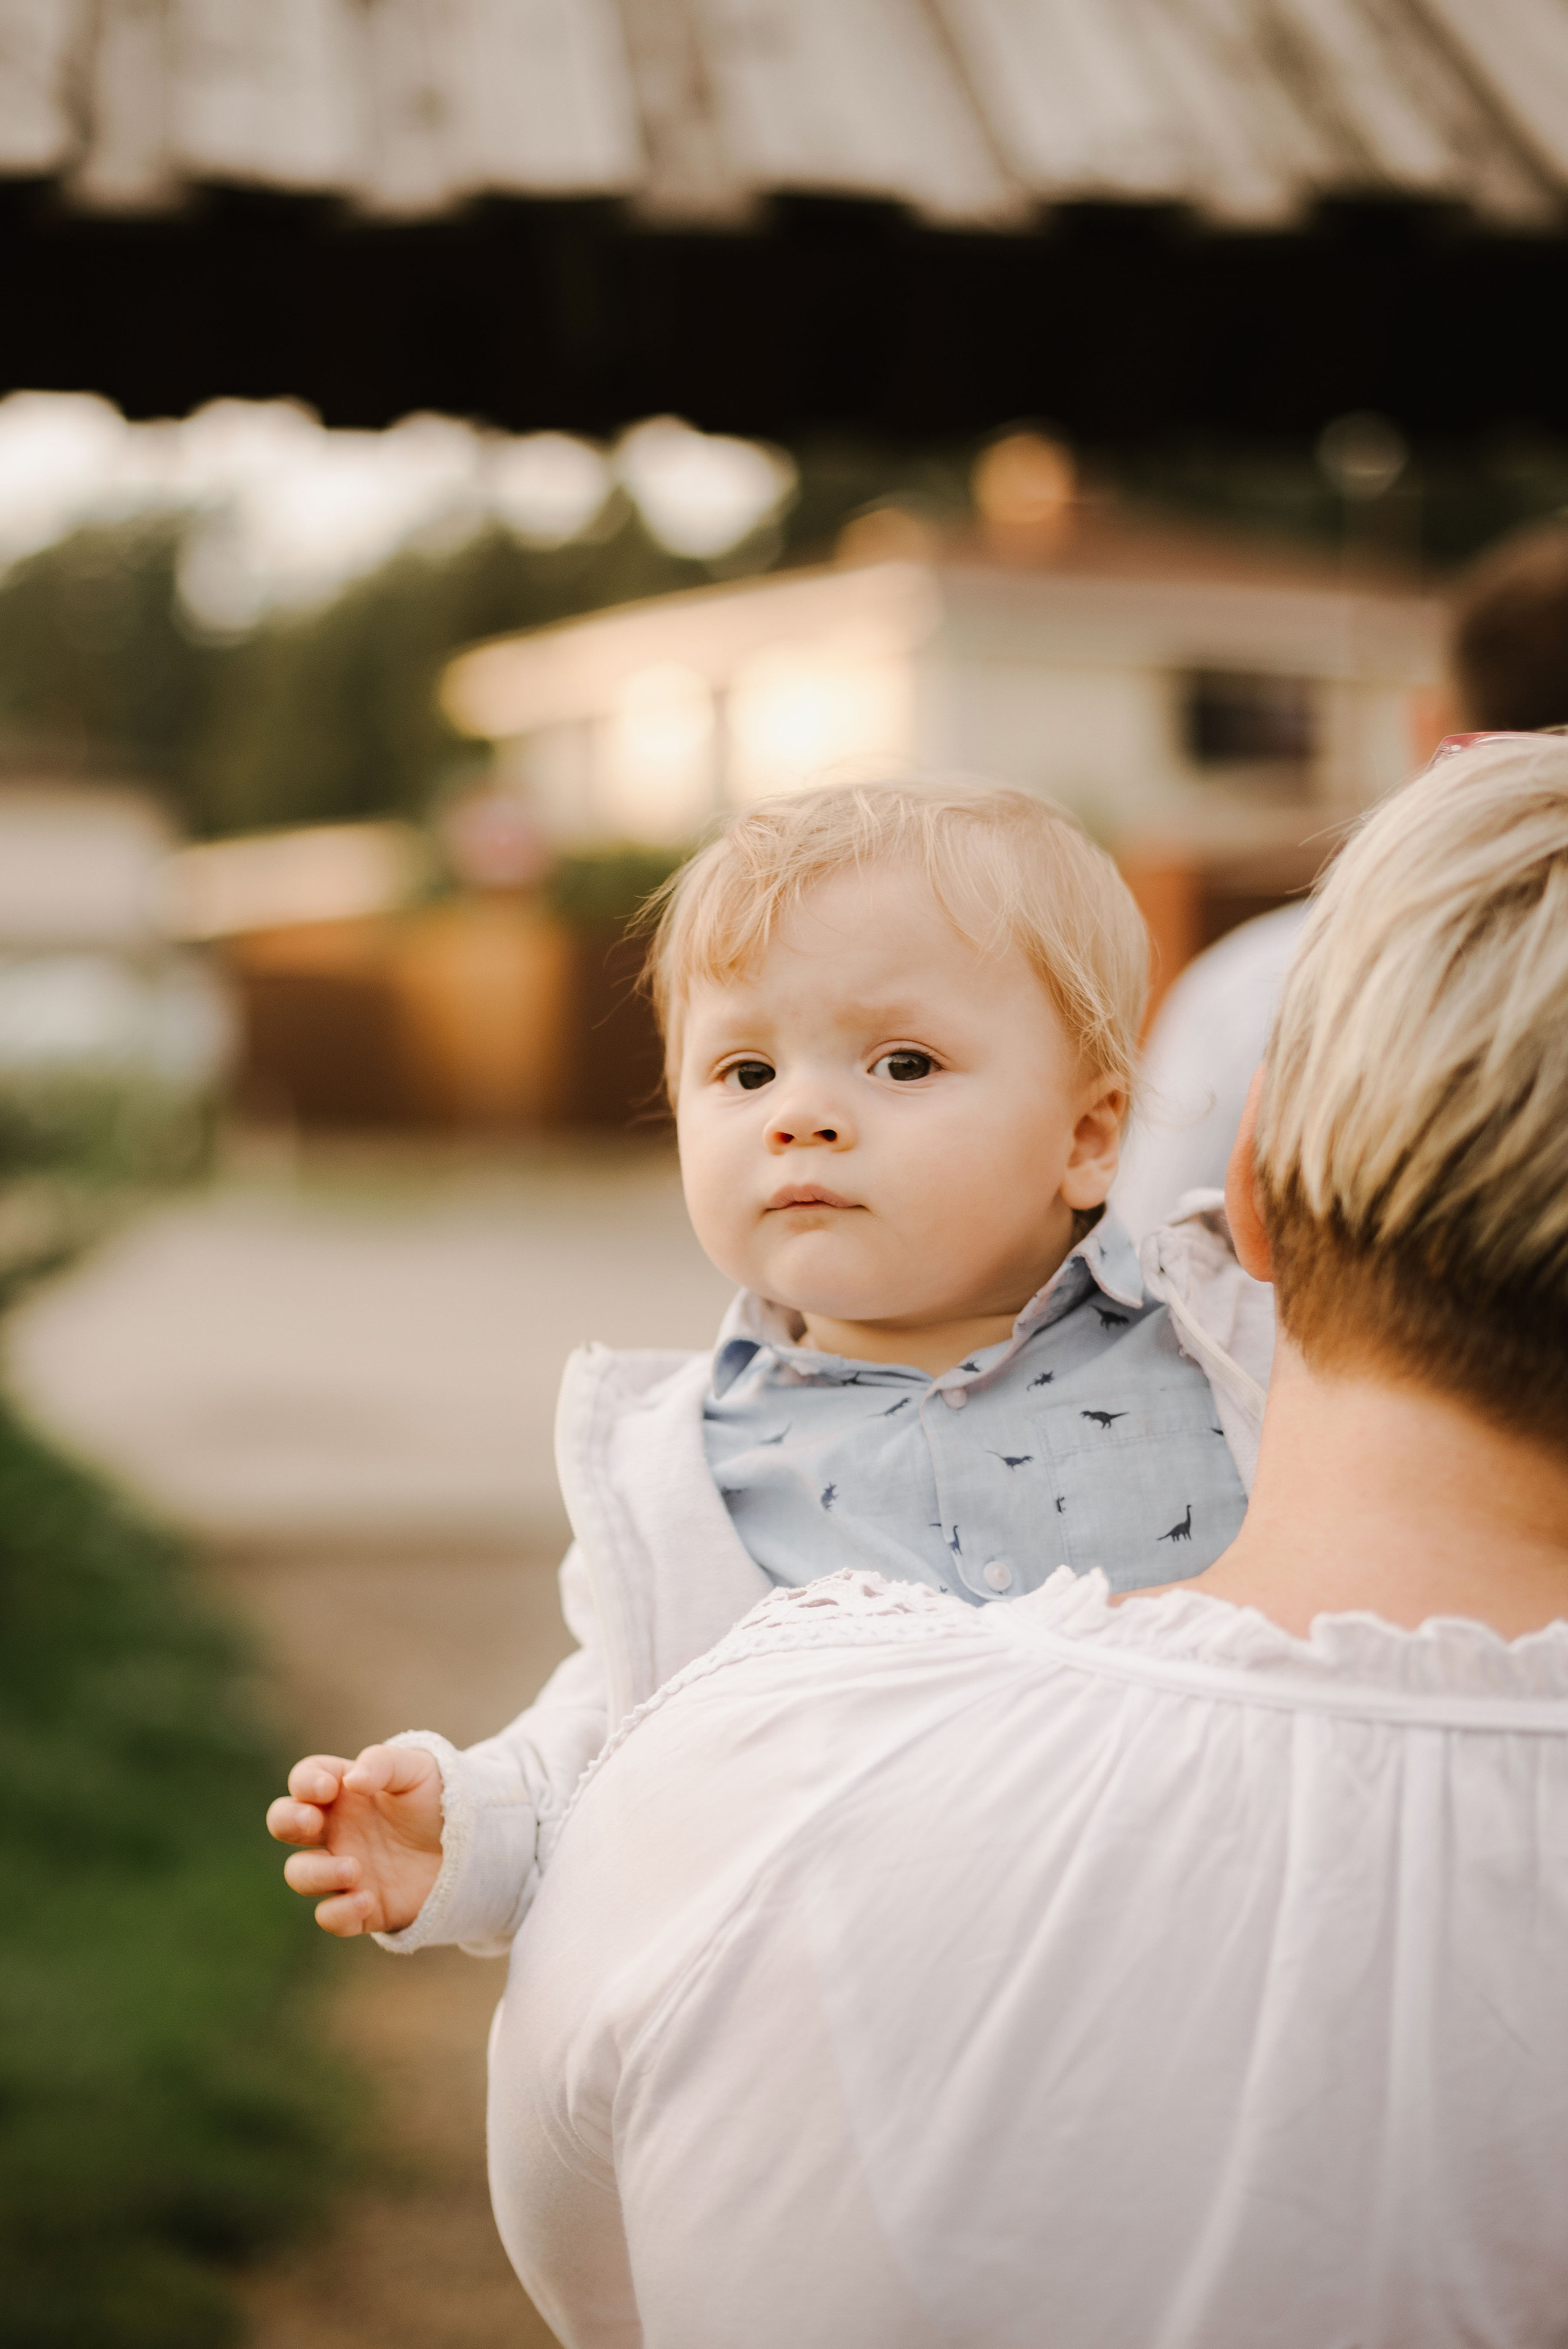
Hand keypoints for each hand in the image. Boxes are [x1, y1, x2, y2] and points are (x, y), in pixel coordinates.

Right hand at [267, 1744, 443, 1937]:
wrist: (475, 1846)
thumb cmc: (441, 1799)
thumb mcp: (419, 1769)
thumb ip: (384, 1764)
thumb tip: (351, 1781)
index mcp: (344, 1790)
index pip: (305, 1779)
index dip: (306, 1781)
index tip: (329, 1787)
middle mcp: (336, 1829)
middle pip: (284, 1823)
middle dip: (287, 1821)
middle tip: (312, 1821)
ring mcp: (344, 1868)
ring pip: (300, 1873)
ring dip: (316, 1872)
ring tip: (354, 1868)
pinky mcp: (361, 1906)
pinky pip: (330, 1916)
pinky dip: (339, 1912)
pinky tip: (365, 1899)